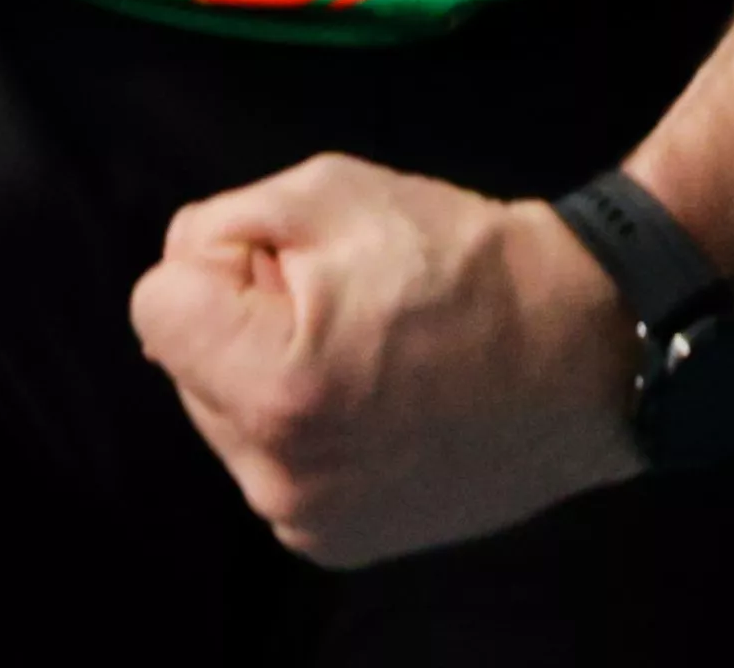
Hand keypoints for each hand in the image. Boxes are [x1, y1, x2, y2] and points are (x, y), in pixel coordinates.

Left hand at [130, 152, 637, 568]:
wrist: (578, 352)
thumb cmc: (461, 259)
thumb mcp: (329, 189)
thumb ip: (222, 225)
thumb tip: (177, 274)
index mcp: (274, 385)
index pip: (156, 301)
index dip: (222, 259)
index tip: (295, 259)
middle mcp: (278, 475)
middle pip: (184, 361)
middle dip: (239, 317)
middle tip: (340, 298)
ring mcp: (305, 522)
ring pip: (221, 411)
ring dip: (263, 371)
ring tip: (363, 346)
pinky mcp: (332, 544)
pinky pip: (268, 458)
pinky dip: (298, 421)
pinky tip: (371, 394)